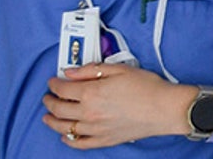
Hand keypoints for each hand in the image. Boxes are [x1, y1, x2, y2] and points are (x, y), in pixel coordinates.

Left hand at [40, 63, 196, 149]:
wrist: (164, 108)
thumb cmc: (146, 86)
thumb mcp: (119, 69)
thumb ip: (92, 70)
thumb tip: (71, 72)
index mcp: (92, 92)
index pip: (63, 89)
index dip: (54, 84)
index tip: (53, 81)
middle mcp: (89, 113)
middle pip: (59, 109)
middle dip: (50, 101)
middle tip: (48, 97)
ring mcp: (95, 129)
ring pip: (65, 128)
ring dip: (52, 121)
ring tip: (48, 117)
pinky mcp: (104, 140)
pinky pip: (80, 143)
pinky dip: (69, 140)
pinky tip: (65, 135)